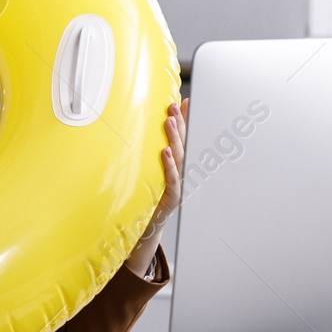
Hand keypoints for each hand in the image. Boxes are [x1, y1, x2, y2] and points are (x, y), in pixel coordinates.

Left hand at [126, 97, 187, 275]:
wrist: (146, 229)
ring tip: (169, 121)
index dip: (186, 120)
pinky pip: (172, 179)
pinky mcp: (173, 198)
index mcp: (180, 166)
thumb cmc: (148, 198)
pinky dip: (170, 165)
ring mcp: (181, 186)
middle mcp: (184, 174)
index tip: (184, 102)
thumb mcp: (149, 173)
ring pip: (181, 159)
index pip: (185, 139)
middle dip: (181, 124)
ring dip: (176, 139)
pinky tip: (166, 152)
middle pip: (185, 145)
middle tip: (173, 107)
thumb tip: (147, 133)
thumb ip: (151, 155)